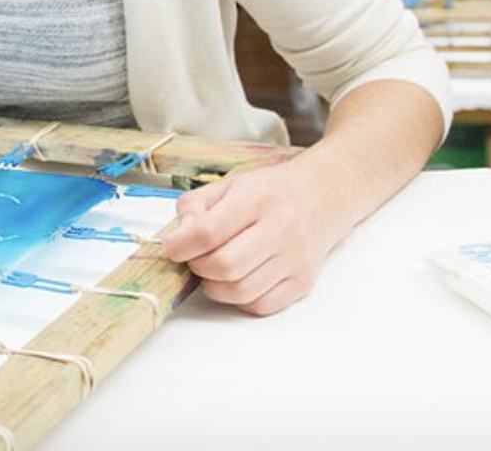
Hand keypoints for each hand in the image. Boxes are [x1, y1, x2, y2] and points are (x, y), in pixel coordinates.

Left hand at [158, 158, 350, 315]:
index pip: (208, 232)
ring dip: (215, 286)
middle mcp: (280, 229)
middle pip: (224, 266)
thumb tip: (179, 236)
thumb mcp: (228, 185)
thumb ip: (195, 206)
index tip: (171, 248)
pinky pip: (260, 306)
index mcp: (256, 198)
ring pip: (240, 291)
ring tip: (214, 269)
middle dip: (198, 267)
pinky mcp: (302, 282)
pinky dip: (239, 299)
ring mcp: (294, 259)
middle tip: (194, 258)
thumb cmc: (270, 193)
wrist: (319, 198)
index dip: (180, 245)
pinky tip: (237, 279)